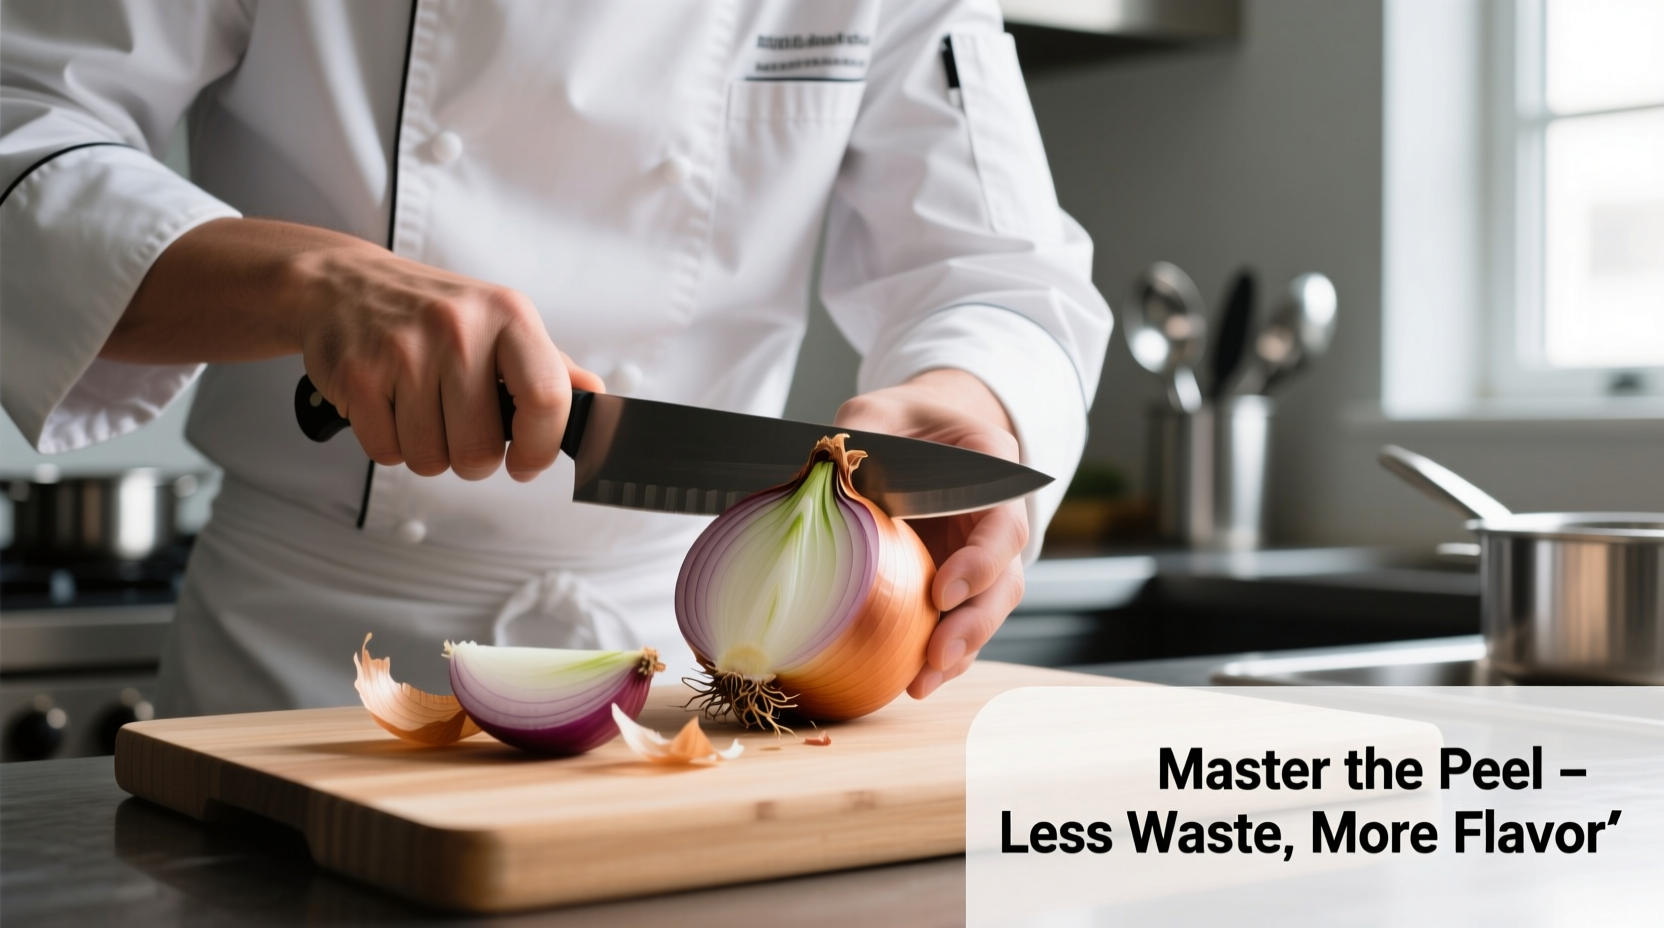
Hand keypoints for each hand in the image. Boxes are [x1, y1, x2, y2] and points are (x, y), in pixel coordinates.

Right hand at [107, 218, 603, 481]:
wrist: (343, 283)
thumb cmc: (435, 312)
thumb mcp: (503, 323)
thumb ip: (553, 369)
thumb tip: (601, 406)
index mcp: (509, 316)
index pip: (547, 399)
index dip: (541, 448)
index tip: (526, 463)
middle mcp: (458, 329)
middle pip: (479, 450)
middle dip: (472, 458)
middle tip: (460, 427)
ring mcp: (403, 350)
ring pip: (431, 459)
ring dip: (428, 451)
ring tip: (422, 409)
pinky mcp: (357, 375)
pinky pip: (387, 452)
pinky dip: (389, 444)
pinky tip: (390, 406)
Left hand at [834, 369, 1027, 698]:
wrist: (914, 432)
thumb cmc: (899, 420)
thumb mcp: (875, 413)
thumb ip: (861, 435)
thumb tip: (827, 474)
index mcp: (993, 471)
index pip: (1003, 524)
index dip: (980, 562)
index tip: (942, 591)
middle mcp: (996, 519)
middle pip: (1005, 581)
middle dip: (974, 623)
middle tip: (936, 654)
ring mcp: (978, 556)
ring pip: (987, 612)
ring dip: (959, 650)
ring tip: (921, 682)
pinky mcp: (955, 583)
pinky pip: (958, 623)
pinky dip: (940, 654)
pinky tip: (914, 680)